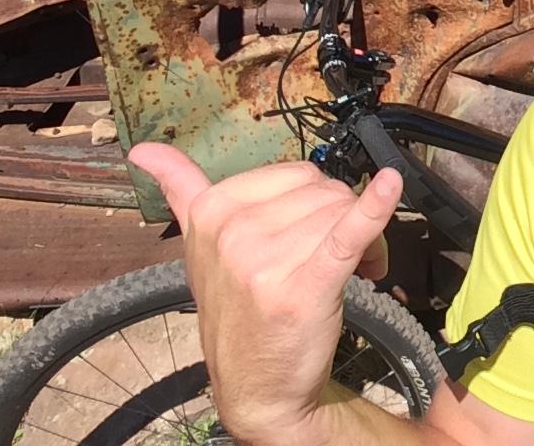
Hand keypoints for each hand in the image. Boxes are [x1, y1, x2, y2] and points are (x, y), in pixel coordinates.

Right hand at [128, 142, 402, 445]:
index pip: (297, 173)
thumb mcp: (200, 246)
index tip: (315, 230)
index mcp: (211, 211)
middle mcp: (234, 231)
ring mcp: (266, 260)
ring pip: (344, 213)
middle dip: (343, 217)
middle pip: (326, 190)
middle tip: (338, 255)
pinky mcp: (304, 285)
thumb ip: (180, 190)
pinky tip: (391, 186)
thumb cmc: (239, 309)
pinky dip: (376, 208)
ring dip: (365, 238)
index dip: (319, 199)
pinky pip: (348, 234)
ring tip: (353, 270)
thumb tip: (142, 149)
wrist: (256, 386)